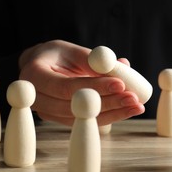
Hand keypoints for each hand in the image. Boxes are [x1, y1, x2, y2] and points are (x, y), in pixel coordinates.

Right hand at [18, 40, 144, 125]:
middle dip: (108, 103)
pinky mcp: (61, 120)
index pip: (66, 87)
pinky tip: (128, 109)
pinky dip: (109, 116)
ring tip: (137, 105)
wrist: (39, 68)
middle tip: (133, 98)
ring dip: (113, 113)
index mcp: (34, 76)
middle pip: (75, 107)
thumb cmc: (55, 55)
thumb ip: (93, 59)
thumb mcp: (71, 50)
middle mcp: (37, 99)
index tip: (120, 84)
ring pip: (83, 118)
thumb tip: (122, 66)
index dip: (94, 87)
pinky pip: (86, 121)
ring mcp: (47, 113)